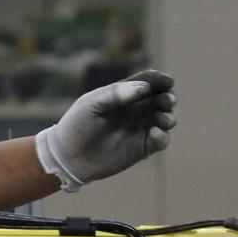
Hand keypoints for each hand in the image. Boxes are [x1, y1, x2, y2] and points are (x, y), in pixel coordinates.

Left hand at [35, 70, 176, 191]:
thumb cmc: (77, 125)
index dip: (159, 80)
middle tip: (167, 100)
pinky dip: (163, 136)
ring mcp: (141, 128)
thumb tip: (143, 87)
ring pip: (165, 118)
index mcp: (123, 94)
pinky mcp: (143, 147)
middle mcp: (135, 109)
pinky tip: (155, 134)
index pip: (147, 82)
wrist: (69, 156)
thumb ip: (115, 94)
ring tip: (162, 118)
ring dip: (169, 116)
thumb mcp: (91, 105)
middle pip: (161, 98)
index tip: (167, 82)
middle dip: (168, 97)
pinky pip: (161, 140)